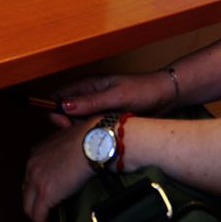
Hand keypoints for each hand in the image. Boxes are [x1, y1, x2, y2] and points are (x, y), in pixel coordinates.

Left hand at [22, 118, 98, 221]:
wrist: (93, 143)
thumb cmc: (87, 137)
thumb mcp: (68, 132)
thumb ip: (61, 134)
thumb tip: (63, 123)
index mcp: (37, 152)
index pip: (31, 175)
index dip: (38, 187)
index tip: (49, 195)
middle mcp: (32, 165)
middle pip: (26, 191)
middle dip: (35, 202)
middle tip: (48, 211)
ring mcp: (36, 180)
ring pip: (28, 205)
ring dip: (38, 215)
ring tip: (49, 221)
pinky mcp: (46, 194)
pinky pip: (38, 215)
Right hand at [44, 72, 173, 127]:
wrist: (165, 96)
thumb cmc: (142, 91)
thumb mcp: (116, 97)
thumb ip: (90, 102)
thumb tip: (63, 106)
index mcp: (86, 84)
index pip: (57, 97)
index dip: (56, 113)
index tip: (66, 126)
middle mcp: (87, 94)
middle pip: (64, 112)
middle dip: (69, 125)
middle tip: (86, 134)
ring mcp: (95, 106)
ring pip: (76, 122)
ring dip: (82, 130)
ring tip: (98, 135)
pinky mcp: (103, 117)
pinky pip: (89, 127)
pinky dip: (92, 133)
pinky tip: (104, 137)